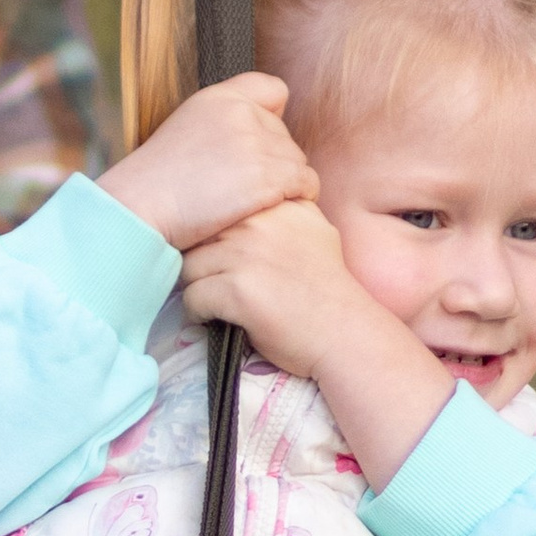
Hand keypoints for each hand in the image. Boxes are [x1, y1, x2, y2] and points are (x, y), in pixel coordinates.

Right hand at [99, 73, 316, 251]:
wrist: (139, 208)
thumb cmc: (157, 182)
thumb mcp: (186, 130)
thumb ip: (223, 124)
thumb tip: (260, 131)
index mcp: (218, 97)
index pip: (274, 90)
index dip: (274, 118)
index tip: (257, 145)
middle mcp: (241, 113)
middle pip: (286, 135)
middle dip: (274, 161)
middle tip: (245, 187)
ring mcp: (256, 144)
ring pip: (298, 161)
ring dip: (286, 183)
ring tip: (257, 202)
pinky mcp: (267, 177)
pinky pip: (306, 183)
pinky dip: (298, 198)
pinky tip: (274, 210)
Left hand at [183, 197, 453, 488]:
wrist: (345, 334)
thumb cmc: (329, 290)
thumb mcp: (316, 232)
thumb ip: (287, 211)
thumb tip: (252, 201)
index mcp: (277, 206)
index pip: (221, 206)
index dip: (215, 233)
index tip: (222, 255)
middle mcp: (259, 223)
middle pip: (199, 234)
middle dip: (202, 259)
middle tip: (212, 281)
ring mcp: (245, 254)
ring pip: (189, 266)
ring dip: (198, 286)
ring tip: (214, 302)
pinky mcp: (236, 288)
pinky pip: (192, 298)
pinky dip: (198, 314)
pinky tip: (215, 320)